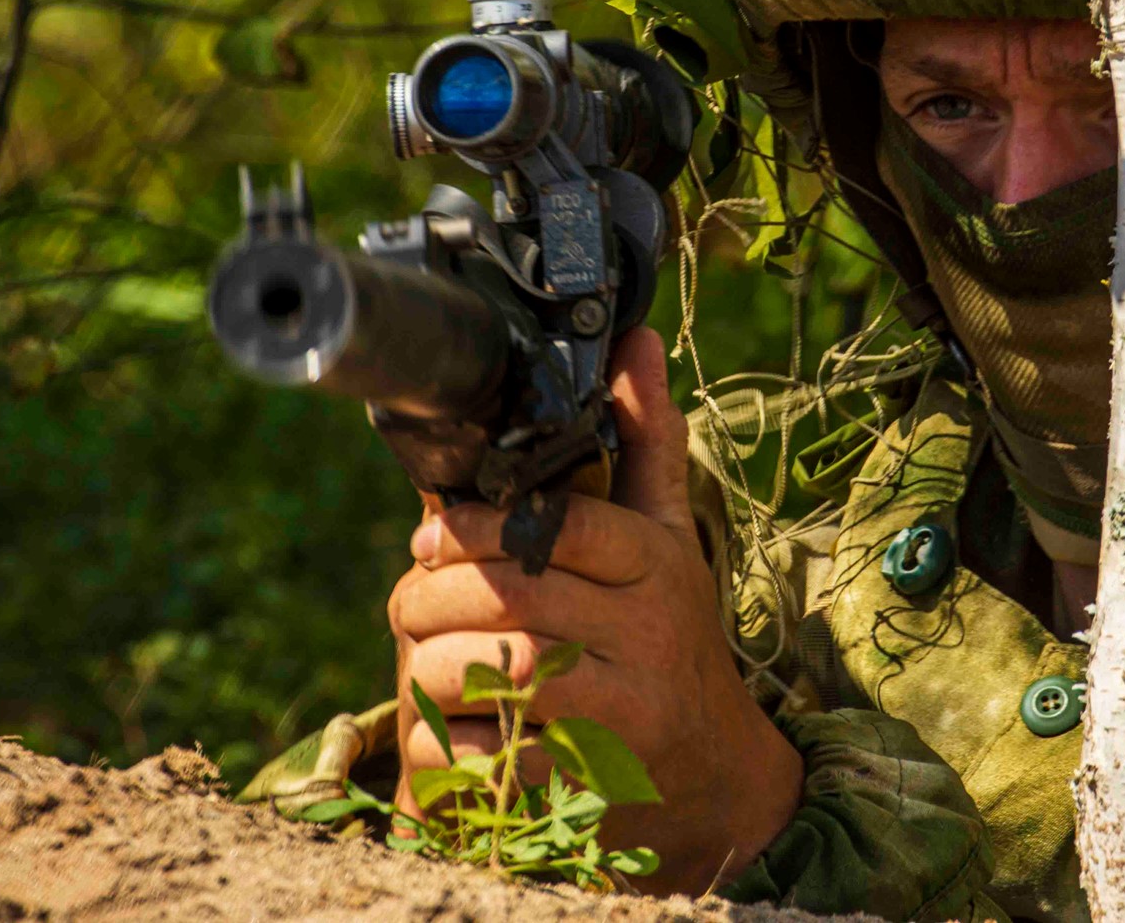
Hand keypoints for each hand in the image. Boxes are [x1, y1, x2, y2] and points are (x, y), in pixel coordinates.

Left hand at [387, 326, 802, 893]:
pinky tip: (444, 724)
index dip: (479, 526)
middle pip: (514, 603)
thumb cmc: (673, 637)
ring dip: (431, 667)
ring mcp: (621, 717)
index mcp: (660, 568)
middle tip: (406, 599)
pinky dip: (444, 741)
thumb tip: (635, 339)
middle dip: (434, 598)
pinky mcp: (587, 785)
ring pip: (495, 677)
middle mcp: (647, 638)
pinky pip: (486, 757)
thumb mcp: (668, 539)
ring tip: (418, 657)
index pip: (563, 528)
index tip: (427, 531)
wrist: (717, 777)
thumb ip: (646, 441)